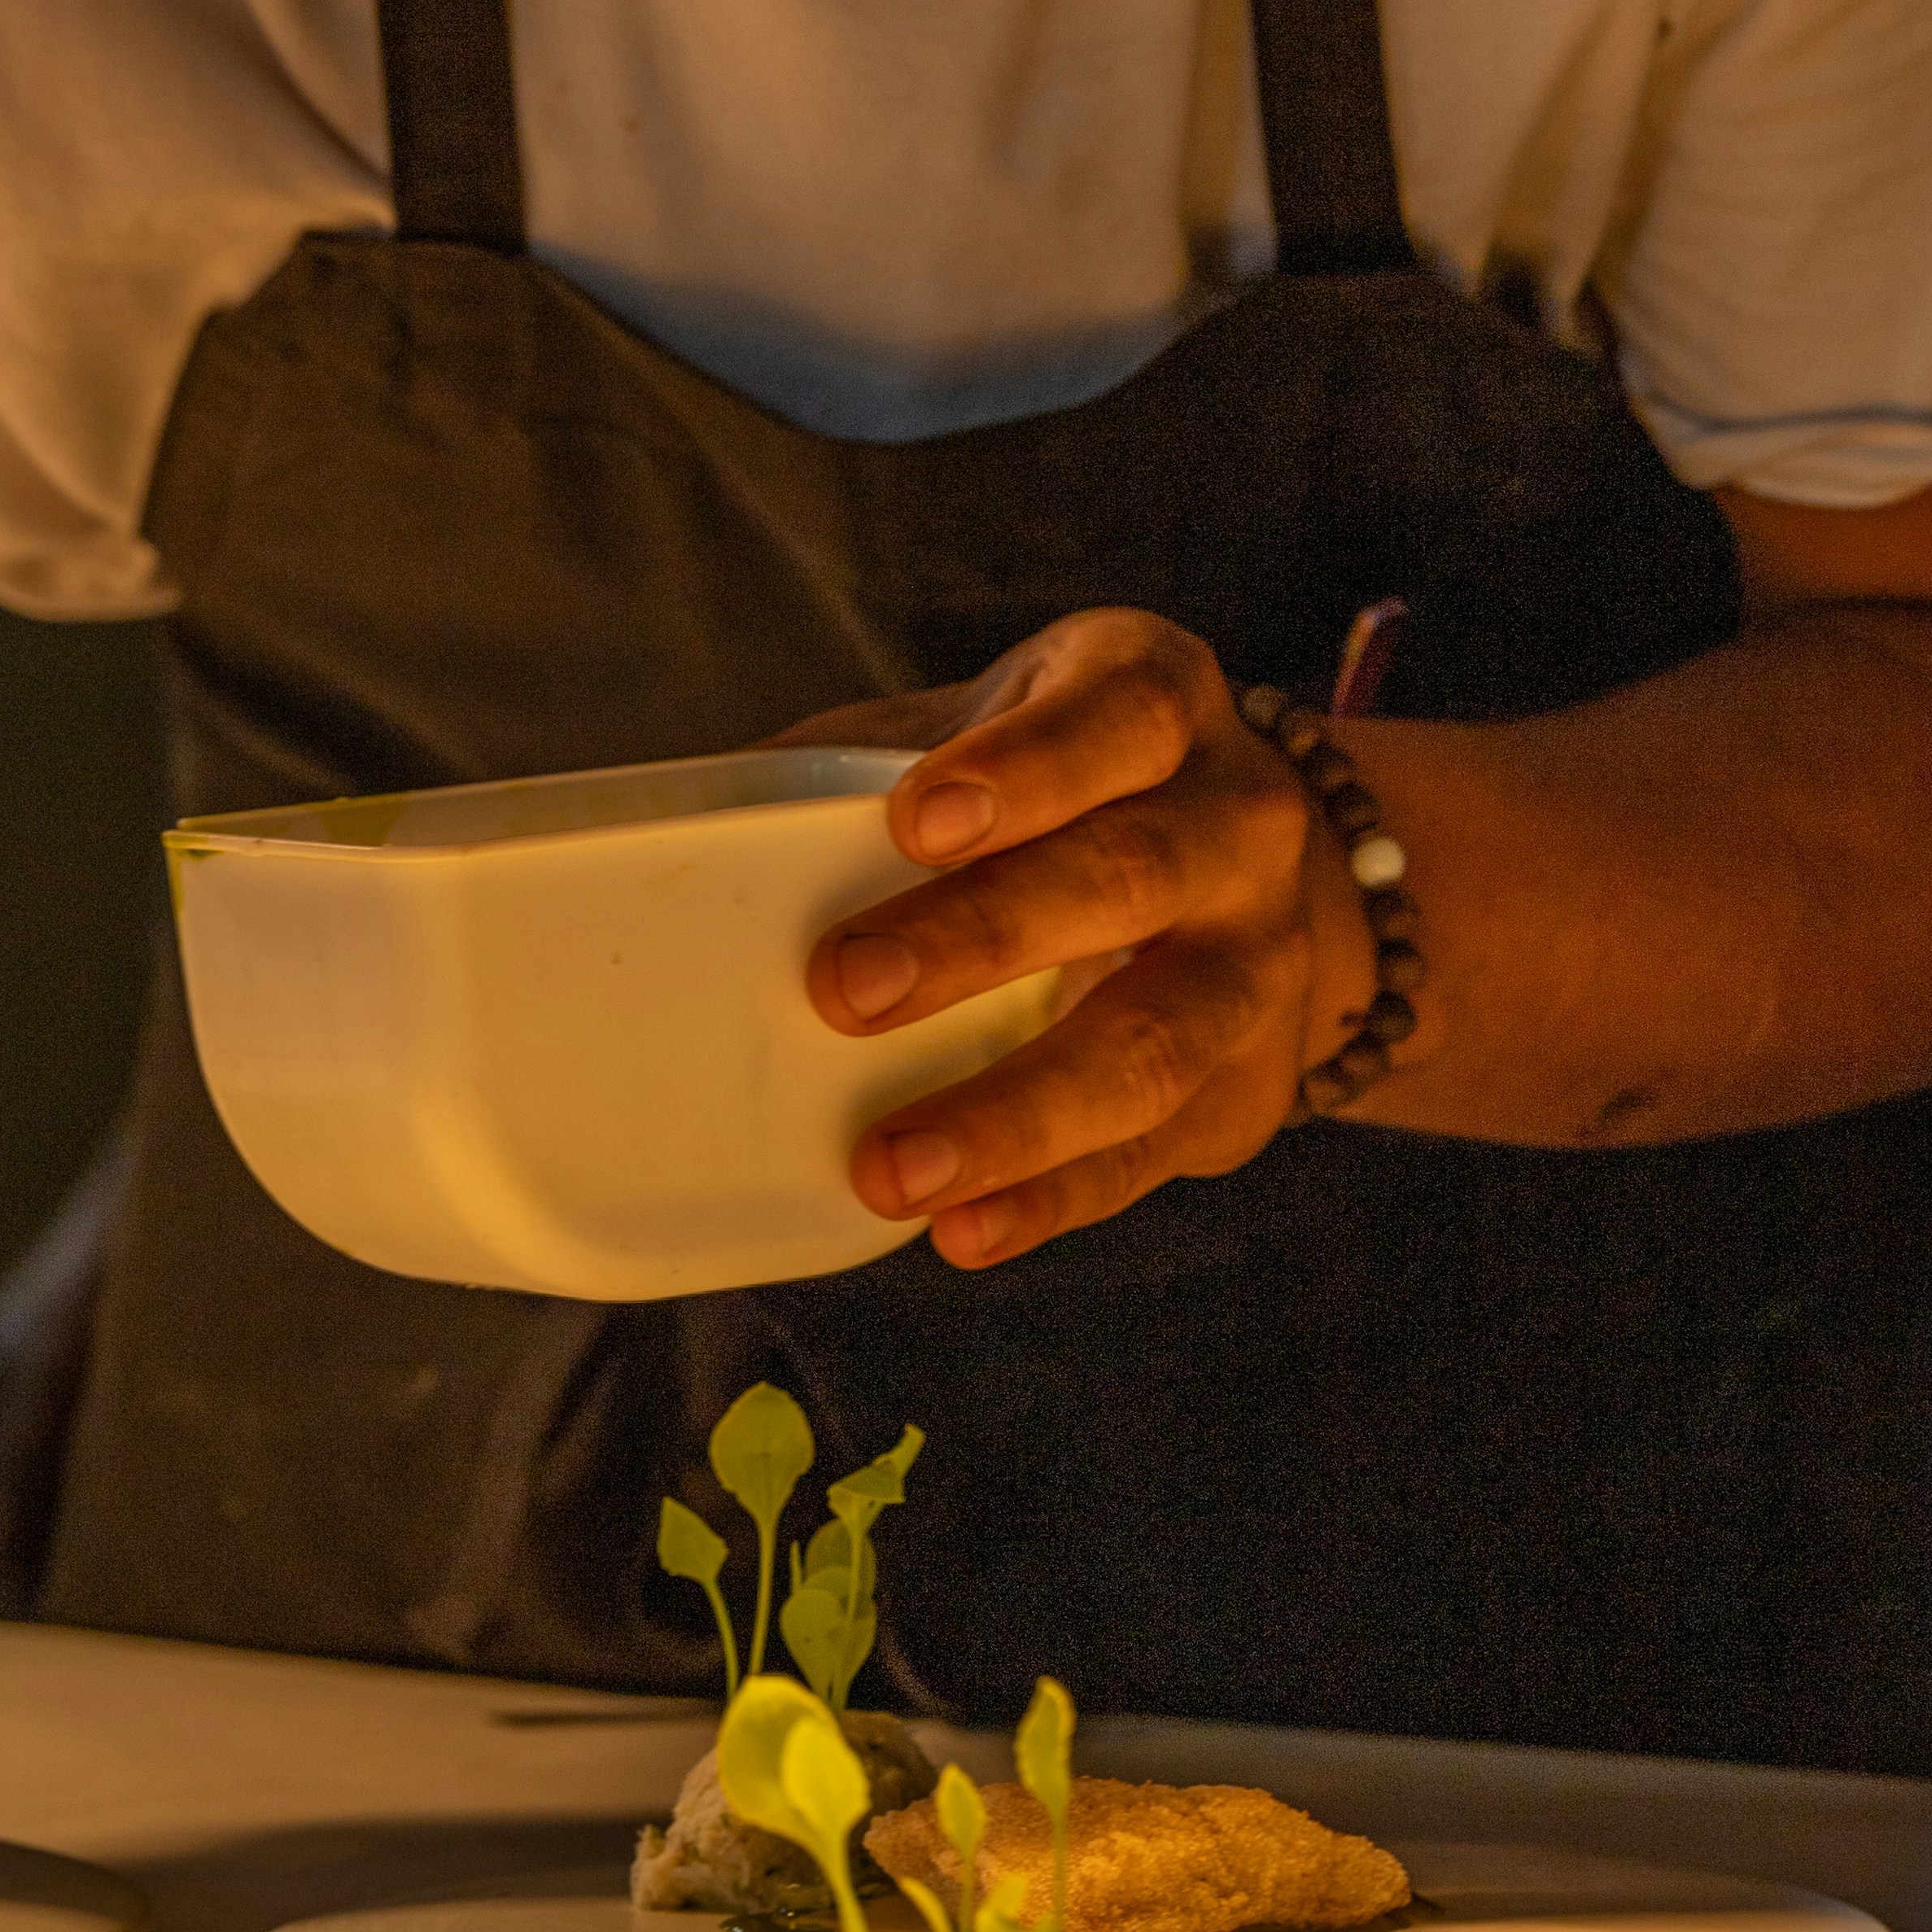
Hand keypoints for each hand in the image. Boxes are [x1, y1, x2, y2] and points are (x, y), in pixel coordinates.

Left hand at [793, 611, 1380, 1265]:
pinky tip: (961, 1229)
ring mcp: (1262, 963)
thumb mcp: (986, 729)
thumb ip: (863, 767)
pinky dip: (1054, 1198)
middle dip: (987, 936)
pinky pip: (1156, 1152)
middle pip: (1131, 877)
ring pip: (1157, 1041)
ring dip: (1017, 1111)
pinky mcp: (1250, 1087)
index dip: (1029, 767)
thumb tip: (670, 835)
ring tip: (891, 1165)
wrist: (1244, 865)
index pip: (1119, 719)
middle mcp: (1241, 824)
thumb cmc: (1060, 781)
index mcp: (1163, 702)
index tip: (913, 822)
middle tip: (845, 990)